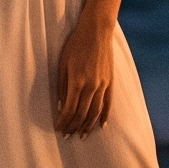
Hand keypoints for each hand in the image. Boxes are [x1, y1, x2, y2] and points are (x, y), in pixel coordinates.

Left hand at [56, 16, 113, 135]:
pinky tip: (101, 125)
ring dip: (88, 126)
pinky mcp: (110, 82)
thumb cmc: (75, 45)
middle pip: (82, 114)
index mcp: (77, 81)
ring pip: (95, 112)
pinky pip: (108, 103)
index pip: (70, 109)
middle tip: (67, 135)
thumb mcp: (62, 64)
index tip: (58, 129)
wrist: (96, 31)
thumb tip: (61, 106)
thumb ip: (61, 86)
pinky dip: (105, 116)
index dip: (64, 122)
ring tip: (82, 135)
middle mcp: (91, 86)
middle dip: (73, 127)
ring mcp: (103, 85)